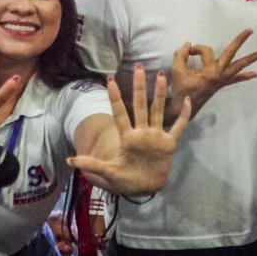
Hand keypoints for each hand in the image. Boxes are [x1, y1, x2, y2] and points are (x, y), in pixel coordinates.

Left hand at [68, 64, 191, 195]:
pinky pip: (178, 127)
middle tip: (139, 67)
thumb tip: (70, 160)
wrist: (145, 188)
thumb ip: (92, 165)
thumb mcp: (109, 173)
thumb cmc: (126, 179)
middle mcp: (142, 132)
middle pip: (140, 106)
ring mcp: (156, 136)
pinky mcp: (169, 144)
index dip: (115, 98)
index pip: (120, 114)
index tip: (109, 80)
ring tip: (161, 75)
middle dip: (139, 87)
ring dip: (160, 94)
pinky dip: (183, 115)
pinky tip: (187, 100)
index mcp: (127, 138)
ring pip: (158, 110)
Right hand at [170, 29, 256, 108]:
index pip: (206, 51)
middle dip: (240, 41)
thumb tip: (188, 44)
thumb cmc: (181, 91)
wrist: (183, 109)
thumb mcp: (177, 71)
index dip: (197, 48)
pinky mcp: (221, 84)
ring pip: (238, 67)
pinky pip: (236, 79)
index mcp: (210, 72)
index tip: (188, 51)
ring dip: (251, 59)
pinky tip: (256, 74)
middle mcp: (219, 75)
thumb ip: (181, 55)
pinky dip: (245, 76)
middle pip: (231, 54)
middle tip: (250, 30)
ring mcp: (222, 80)